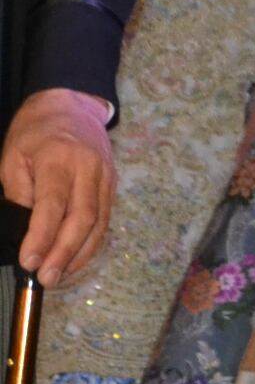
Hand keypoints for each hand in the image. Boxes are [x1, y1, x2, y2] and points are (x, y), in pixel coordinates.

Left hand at [0, 88, 114, 285]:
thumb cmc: (34, 132)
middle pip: (82, 218)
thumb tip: (25, 231)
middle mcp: (89, 169)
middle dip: (64, 252)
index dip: (42, 236)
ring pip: (98, 222)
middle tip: (47, 279)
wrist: (71, 104)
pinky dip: (91, 243)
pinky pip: (104, 218)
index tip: (28, 262)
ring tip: (60, 276)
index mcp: (59, 159)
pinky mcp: (112, 184)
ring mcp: (105, 177)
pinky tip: (75, 259)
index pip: (53, 205)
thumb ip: (19, 192)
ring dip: (80, 254)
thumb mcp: (12, 157)